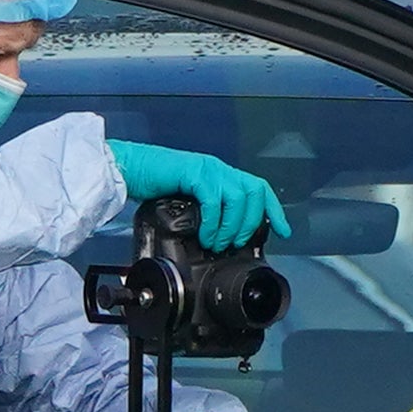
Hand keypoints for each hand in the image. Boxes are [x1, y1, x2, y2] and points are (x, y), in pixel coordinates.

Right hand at [109, 142, 286, 249]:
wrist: (129, 168)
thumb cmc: (154, 184)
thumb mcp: (188, 199)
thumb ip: (207, 209)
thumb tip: (220, 235)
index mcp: (220, 175)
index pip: (258, 187)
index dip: (274, 209)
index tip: (283, 230)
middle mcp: (218, 169)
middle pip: (254, 192)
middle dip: (250, 222)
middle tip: (235, 242)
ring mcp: (208, 169)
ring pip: (238, 197)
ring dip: (231, 226)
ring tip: (217, 242)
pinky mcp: (194, 173)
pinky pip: (214, 200)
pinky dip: (213, 222)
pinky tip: (204, 235)